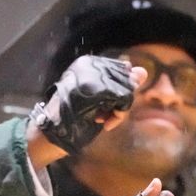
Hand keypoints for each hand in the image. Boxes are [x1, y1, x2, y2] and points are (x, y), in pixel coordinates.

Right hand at [29, 55, 143, 155]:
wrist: (52, 133)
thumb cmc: (74, 118)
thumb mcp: (100, 100)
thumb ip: (121, 85)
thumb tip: (143, 71)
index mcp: (87, 63)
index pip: (122, 70)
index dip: (118, 91)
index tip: (106, 107)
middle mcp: (89, 64)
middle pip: (126, 78)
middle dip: (121, 101)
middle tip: (105, 117)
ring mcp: (92, 75)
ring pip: (127, 89)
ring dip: (119, 110)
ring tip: (103, 119)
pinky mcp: (97, 88)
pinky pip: (124, 98)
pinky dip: (117, 115)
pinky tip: (102, 122)